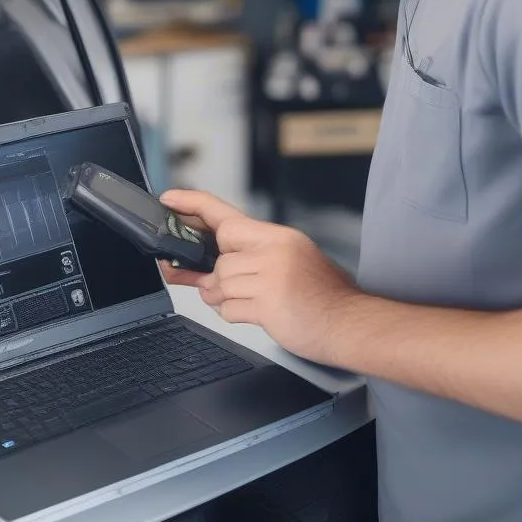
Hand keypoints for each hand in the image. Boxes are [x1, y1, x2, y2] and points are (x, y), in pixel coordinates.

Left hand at [158, 189, 358, 365]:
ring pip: (220, 284)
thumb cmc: (324, 294)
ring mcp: (270, 277)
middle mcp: (273, 251)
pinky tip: (259, 313)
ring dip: (228, 299)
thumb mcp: (291, 259)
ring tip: (255, 302)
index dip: (191, 204)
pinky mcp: (268, 304)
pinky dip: (236, 314)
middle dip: (219, 276)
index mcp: (277, 236)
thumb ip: (251, 256)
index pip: (224, 214)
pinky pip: (229, 308)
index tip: (169, 199)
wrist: (352, 322)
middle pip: (218, 258)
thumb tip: (208, 263)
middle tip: (229, 286)